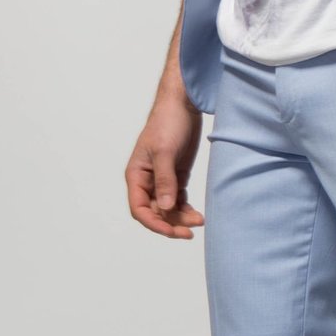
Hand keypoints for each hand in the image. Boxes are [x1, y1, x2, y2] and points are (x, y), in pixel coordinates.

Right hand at [124, 93, 205, 239]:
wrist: (183, 104)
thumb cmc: (167, 122)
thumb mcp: (164, 152)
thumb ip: (164, 180)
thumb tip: (165, 207)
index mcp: (136, 175)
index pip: (139, 209)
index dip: (154, 223)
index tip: (172, 230)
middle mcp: (146, 180)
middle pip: (155, 212)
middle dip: (171, 223)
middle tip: (191, 231)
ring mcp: (162, 179)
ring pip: (168, 208)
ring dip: (181, 217)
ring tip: (199, 221)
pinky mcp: (177, 175)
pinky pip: (179, 199)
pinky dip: (186, 209)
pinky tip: (197, 214)